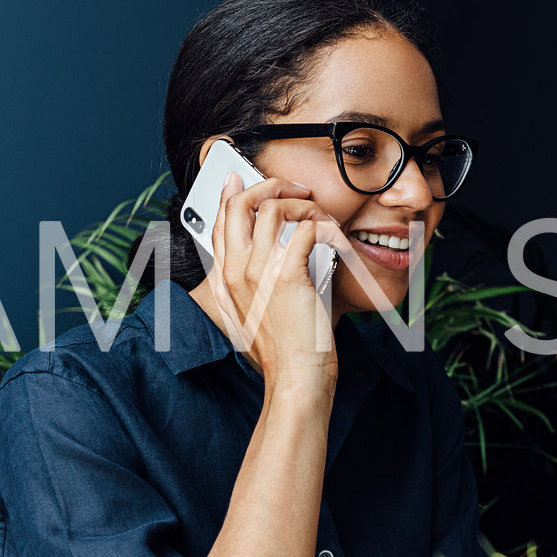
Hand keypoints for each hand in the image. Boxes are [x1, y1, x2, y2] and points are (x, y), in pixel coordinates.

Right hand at [204, 172, 351, 391]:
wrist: (294, 378)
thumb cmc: (281, 354)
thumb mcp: (248, 319)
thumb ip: (247, 289)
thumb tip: (262, 264)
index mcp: (226, 278)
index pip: (219, 221)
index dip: (230, 195)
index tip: (240, 179)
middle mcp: (237, 270)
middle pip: (239, 204)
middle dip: (269, 186)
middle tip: (296, 191)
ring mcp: (259, 270)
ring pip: (274, 208)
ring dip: (303, 205)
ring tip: (320, 217)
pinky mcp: (288, 275)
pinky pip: (308, 229)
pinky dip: (327, 226)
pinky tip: (336, 237)